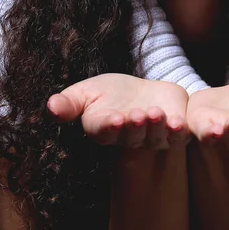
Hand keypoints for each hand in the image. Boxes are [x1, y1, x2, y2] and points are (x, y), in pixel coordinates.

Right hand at [46, 73, 189, 148]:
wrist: (139, 91)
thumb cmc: (108, 93)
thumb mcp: (85, 92)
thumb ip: (69, 103)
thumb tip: (50, 106)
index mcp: (104, 129)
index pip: (104, 132)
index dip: (109, 127)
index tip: (114, 119)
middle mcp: (128, 138)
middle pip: (131, 137)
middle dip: (134, 127)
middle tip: (136, 115)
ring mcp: (152, 137)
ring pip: (155, 138)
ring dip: (155, 127)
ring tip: (155, 113)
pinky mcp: (174, 131)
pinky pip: (177, 137)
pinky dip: (177, 132)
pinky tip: (176, 122)